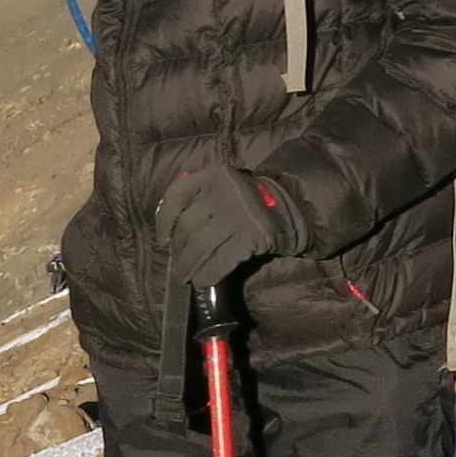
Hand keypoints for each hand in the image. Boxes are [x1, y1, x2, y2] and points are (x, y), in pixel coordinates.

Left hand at [160, 168, 287, 292]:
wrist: (291, 206)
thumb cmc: (249, 201)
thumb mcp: (223, 186)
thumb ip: (198, 197)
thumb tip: (169, 230)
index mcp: (211, 176)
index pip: (176, 196)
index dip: (164, 221)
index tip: (163, 240)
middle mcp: (221, 193)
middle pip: (187, 228)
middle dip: (179, 253)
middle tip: (178, 268)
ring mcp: (235, 215)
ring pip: (201, 246)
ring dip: (190, 267)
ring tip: (186, 277)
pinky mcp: (249, 236)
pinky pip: (220, 260)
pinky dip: (209, 273)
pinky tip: (204, 280)